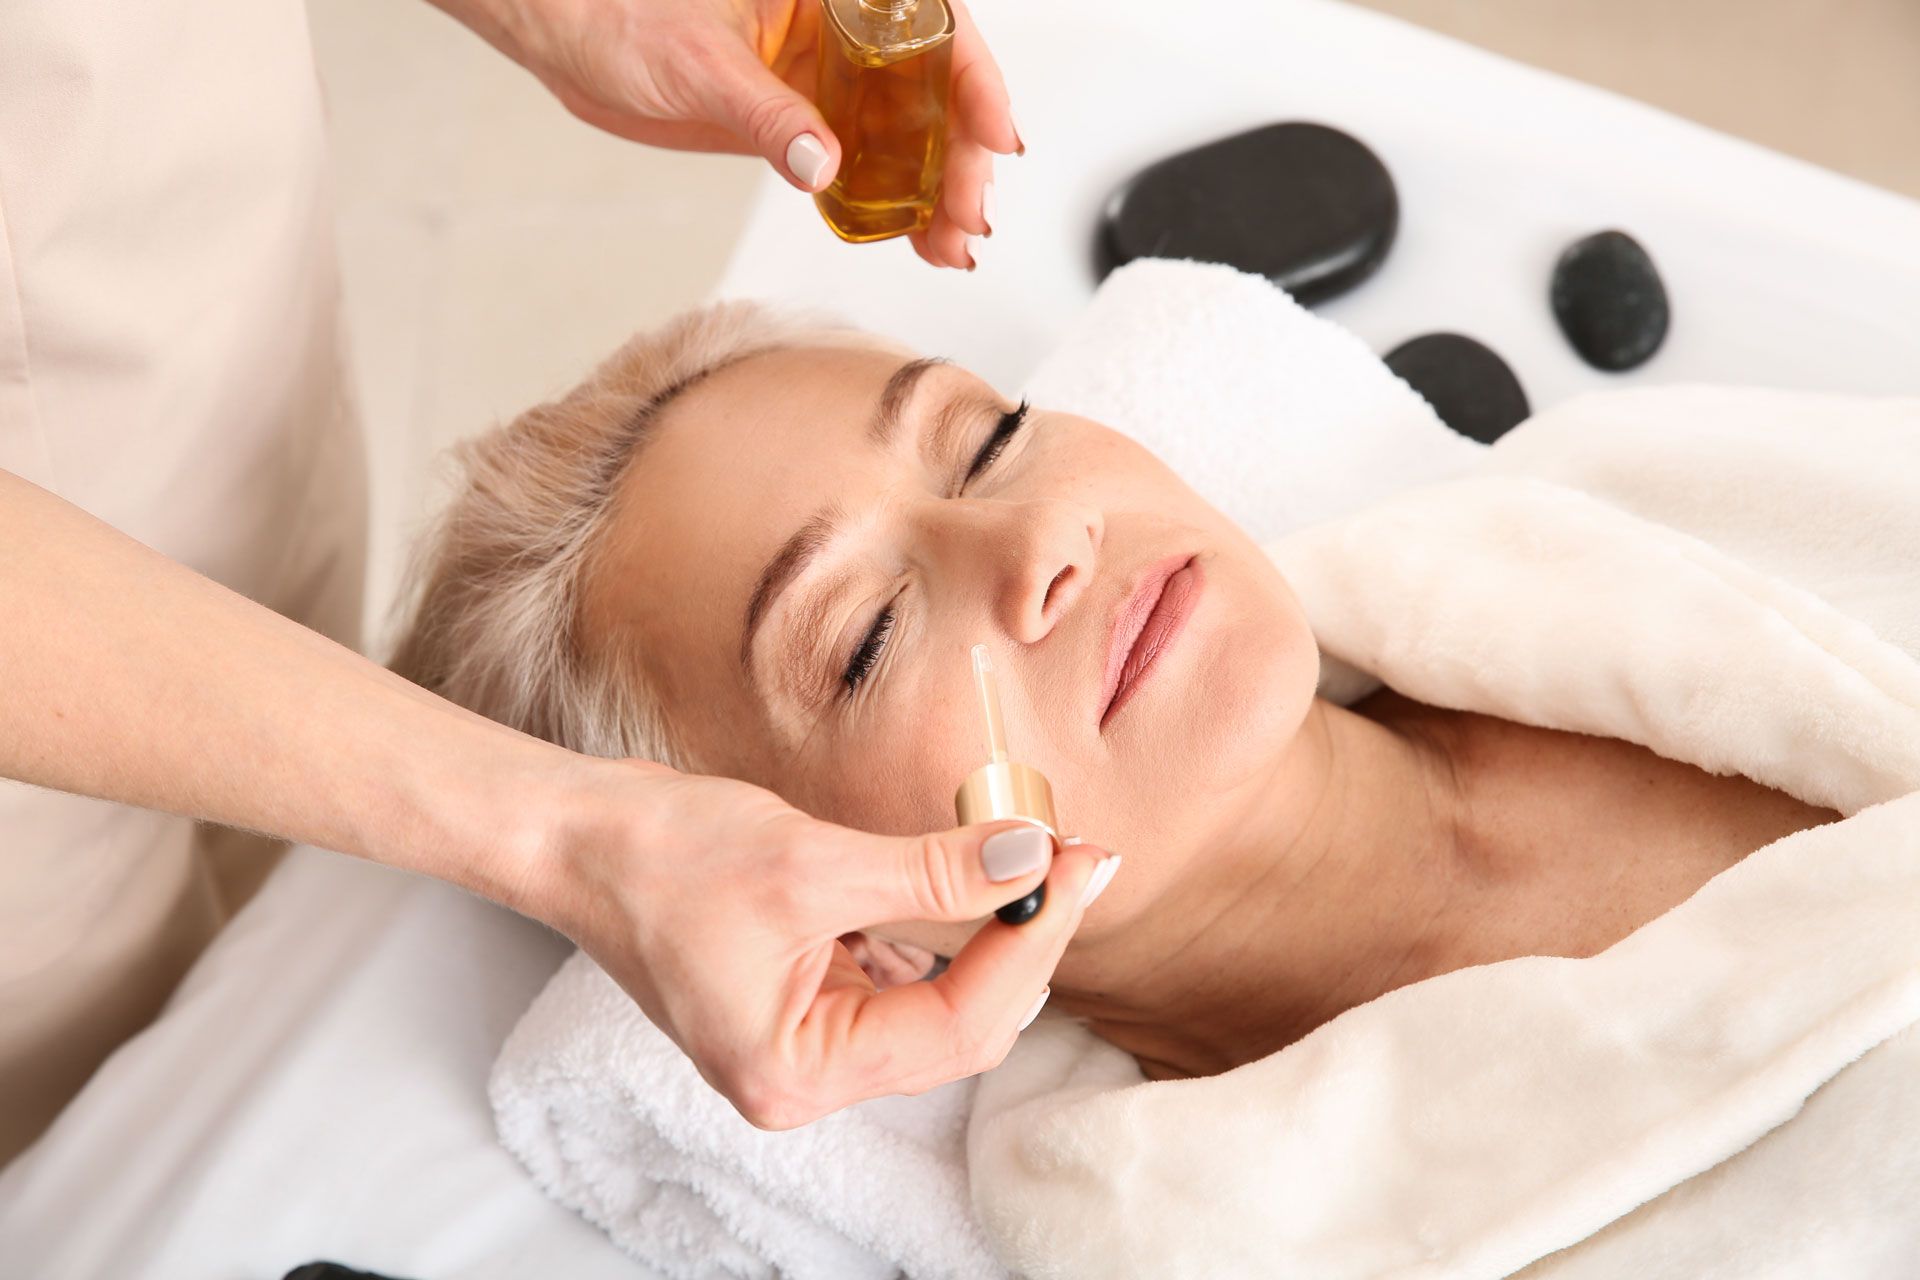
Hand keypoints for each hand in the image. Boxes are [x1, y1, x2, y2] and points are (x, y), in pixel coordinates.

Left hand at [428, 0, 1020, 268]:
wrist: (566, 39)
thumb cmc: (617, 13)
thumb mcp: (700, 64)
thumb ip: (766, 116)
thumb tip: (823, 164)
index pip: (931, 22)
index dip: (975, 79)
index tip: (995, 135)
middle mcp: (837, 29)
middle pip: (929, 89)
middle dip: (959, 154)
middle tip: (968, 212)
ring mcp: (821, 78)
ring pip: (901, 134)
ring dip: (932, 190)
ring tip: (951, 242)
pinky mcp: (796, 122)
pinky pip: (857, 165)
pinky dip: (885, 204)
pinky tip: (910, 238)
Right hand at [534, 758, 1110, 1128]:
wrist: (575, 835)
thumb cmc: (661, 857)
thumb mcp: (812, 862)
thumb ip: (934, 871)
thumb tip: (1033, 856)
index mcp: (797, 1072)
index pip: (957, 1025)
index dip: (1030, 942)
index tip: (1079, 865)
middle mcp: (804, 1076)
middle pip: (959, 1026)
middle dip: (1023, 941)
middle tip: (1077, 860)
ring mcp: (804, 1039)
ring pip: (938, 1002)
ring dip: (992, 933)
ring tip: (1040, 859)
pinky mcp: (804, 996)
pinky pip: (901, 976)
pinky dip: (944, 927)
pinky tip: (975, 875)